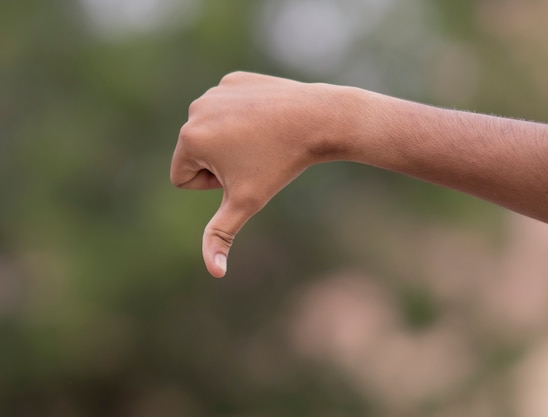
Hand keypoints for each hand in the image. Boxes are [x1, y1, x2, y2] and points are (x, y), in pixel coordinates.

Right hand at [170, 72, 358, 276]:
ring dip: (231, 140)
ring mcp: (214, 91)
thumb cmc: (280, 165)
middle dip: (220, 163)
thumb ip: (221, 235)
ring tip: (262, 137)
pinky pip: (229, 110)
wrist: (318, 120)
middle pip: (196, 154)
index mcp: (189, 139)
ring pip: (213, 131)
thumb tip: (215, 273)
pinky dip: (244, 118)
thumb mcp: (246, 202)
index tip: (242, 173)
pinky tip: (266, 119)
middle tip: (255, 156)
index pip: (181, 178)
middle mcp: (195, 110)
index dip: (212, 185)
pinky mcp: (233, 80)